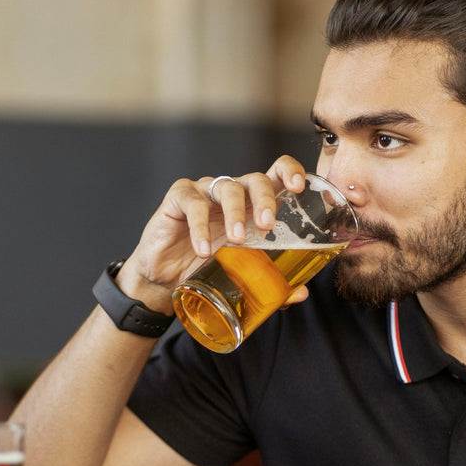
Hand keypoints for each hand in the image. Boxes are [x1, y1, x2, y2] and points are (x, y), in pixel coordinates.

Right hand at [121, 154, 311, 314]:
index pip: (275, 174)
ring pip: (228, 187)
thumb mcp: (241, 275)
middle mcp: (231, 193)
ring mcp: (205, 192)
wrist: (165, 280)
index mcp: (252, 204)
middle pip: (255, 179)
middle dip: (265, 199)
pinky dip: (200, 227)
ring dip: (236, 213)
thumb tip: (299, 293)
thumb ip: (270, 280)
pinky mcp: (179, 197)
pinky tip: (203, 250)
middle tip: (267, 225)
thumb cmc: (206, 268)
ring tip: (236, 241)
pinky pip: (193, 203)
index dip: (290, 172)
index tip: (298, 188)